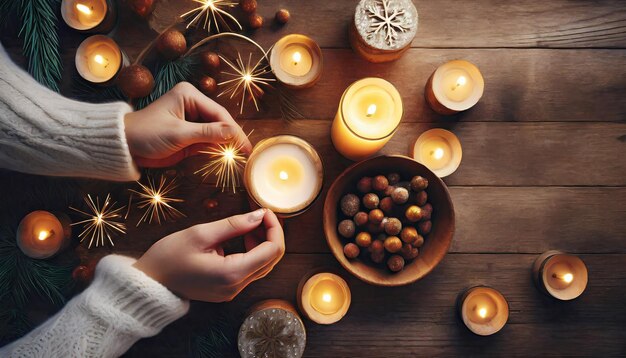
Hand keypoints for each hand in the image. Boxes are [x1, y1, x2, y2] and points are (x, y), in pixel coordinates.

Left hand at [123, 82, 251, 167]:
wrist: (124, 147)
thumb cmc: (146, 134)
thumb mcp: (178, 134)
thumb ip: (207, 134)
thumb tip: (233, 133)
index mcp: (189, 95)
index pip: (219, 113)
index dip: (234, 130)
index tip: (246, 146)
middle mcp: (193, 104)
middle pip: (220, 122)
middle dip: (232, 137)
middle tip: (246, 153)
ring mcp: (192, 120)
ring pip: (216, 132)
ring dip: (226, 144)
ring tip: (240, 157)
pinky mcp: (189, 135)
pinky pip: (208, 141)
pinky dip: (217, 149)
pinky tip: (227, 156)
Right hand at [133, 208, 284, 301]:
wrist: (148, 283)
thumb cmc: (168, 257)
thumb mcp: (200, 234)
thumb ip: (234, 224)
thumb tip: (259, 214)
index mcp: (232, 274)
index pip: (272, 250)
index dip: (274, 227)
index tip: (264, 210)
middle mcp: (236, 287)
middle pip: (272, 259)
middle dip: (270, 234)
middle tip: (259, 214)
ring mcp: (232, 291)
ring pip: (263, 265)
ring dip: (262, 242)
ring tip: (249, 223)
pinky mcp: (227, 290)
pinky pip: (250, 270)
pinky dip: (252, 252)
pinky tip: (242, 237)